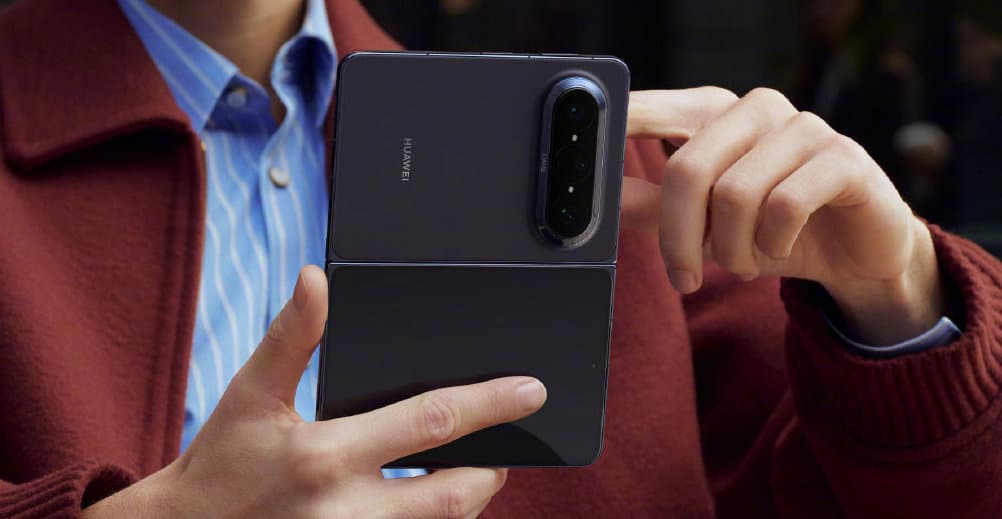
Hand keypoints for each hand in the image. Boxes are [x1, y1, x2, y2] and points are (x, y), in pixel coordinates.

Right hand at [82, 266, 546, 518]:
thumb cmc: (221, 462)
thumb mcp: (251, 393)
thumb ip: (291, 337)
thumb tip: (317, 280)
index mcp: (326, 456)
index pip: (431, 424)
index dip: (489, 404)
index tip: (530, 390)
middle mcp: (347, 512)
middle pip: (455, 494)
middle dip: (492, 468)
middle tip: (503, 447)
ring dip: (467, 497)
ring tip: (474, 469)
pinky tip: (432, 498)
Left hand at [621, 87, 946, 344]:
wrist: (856, 253)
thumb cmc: (771, 229)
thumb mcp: (702, 224)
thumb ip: (650, 206)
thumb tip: (595, 202)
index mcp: (713, 115)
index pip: (654, 110)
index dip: (620, 122)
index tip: (580, 135)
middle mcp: (756, 110)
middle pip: (688, 169)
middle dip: (679, 239)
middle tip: (684, 277)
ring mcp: (803, 128)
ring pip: (735, 194)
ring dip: (732, 249)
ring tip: (744, 262)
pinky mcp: (842, 157)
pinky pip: (784, 206)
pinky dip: (772, 244)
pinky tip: (780, 249)